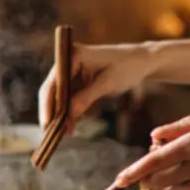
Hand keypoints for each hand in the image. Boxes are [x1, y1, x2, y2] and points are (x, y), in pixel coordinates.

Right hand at [38, 43, 158, 129]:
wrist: (141, 62)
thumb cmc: (127, 67)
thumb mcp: (107, 83)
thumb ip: (87, 97)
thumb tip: (69, 114)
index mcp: (74, 55)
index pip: (55, 82)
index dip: (48, 103)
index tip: (47, 122)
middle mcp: (69, 61)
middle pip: (52, 89)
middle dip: (51, 111)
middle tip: (48, 133)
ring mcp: (72, 71)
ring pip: (58, 96)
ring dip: (58, 114)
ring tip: (58, 135)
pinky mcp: (78, 80)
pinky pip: (68, 98)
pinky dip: (68, 112)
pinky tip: (68, 127)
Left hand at [115, 108, 189, 189]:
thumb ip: (183, 126)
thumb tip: (155, 135)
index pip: (158, 159)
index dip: (136, 170)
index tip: (119, 179)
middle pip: (159, 178)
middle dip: (145, 174)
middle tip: (150, 160)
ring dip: (157, 184)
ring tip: (161, 171)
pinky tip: (174, 182)